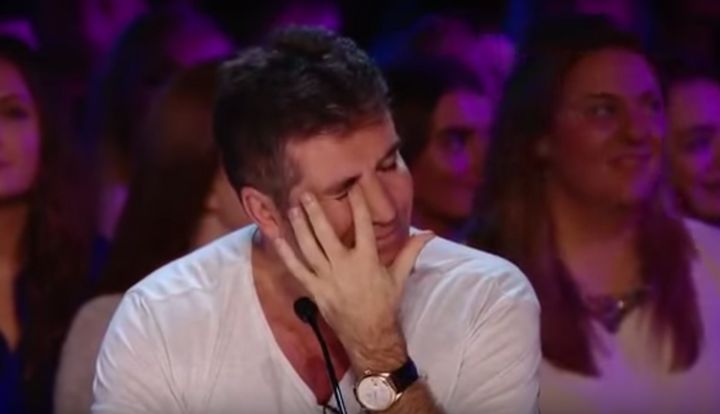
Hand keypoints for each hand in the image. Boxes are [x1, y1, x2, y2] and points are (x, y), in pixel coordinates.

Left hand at [273, 186, 432, 369]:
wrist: (370, 336)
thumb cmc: (386, 304)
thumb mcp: (400, 276)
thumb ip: (411, 251)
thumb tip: (429, 233)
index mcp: (367, 260)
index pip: (362, 225)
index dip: (358, 204)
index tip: (352, 186)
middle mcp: (344, 266)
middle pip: (326, 234)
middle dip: (315, 212)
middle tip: (305, 193)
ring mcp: (327, 278)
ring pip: (309, 248)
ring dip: (300, 227)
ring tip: (292, 209)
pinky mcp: (315, 290)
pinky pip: (297, 270)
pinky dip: (286, 254)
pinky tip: (277, 239)